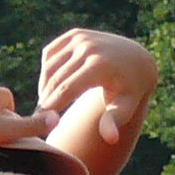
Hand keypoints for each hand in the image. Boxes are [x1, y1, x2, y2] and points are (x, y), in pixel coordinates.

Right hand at [37, 28, 157, 123]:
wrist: (137, 59)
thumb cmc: (130, 90)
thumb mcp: (126, 106)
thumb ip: (114, 122)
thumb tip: (111, 140)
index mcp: (99, 66)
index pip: (67, 89)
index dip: (52, 106)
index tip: (42, 122)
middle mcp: (88, 48)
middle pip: (56, 78)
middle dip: (45, 99)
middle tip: (37, 117)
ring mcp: (80, 38)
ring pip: (50, 66)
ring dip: (44, 86)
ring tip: (44, 104)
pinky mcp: (75, 34)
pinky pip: (51, 53)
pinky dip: (47, 69)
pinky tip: (50, 85)